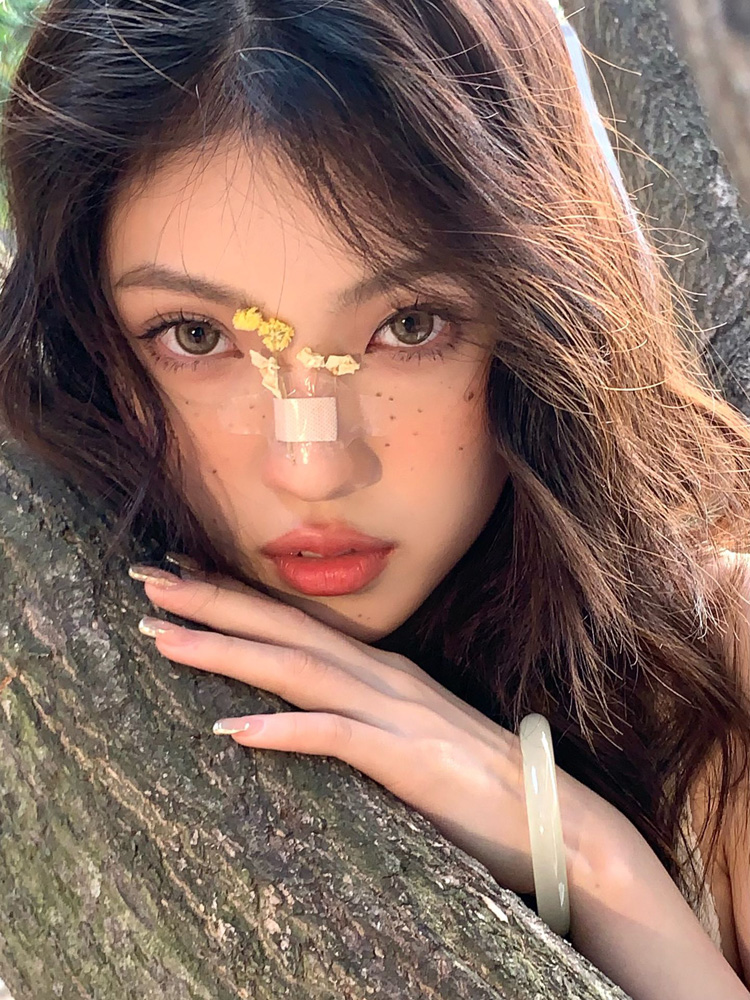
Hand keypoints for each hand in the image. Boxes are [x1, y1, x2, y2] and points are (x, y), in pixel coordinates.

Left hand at [130, 562, 566, 895]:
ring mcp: (396, 714)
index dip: (235, 597)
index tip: (178, 577)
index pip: (295, 622)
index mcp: (381, 669)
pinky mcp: (409, 759)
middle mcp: (383, 677)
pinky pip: (336, 738)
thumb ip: (362, 711)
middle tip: (146, 581)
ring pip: (298, 670)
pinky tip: (231, 729)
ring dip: (228, 651)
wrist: (555, 820)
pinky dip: (283, 730)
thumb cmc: (477, 782)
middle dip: (212, 603)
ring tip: (164, 638)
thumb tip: (306, 706)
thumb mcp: (409, 731)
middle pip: (285, 631)